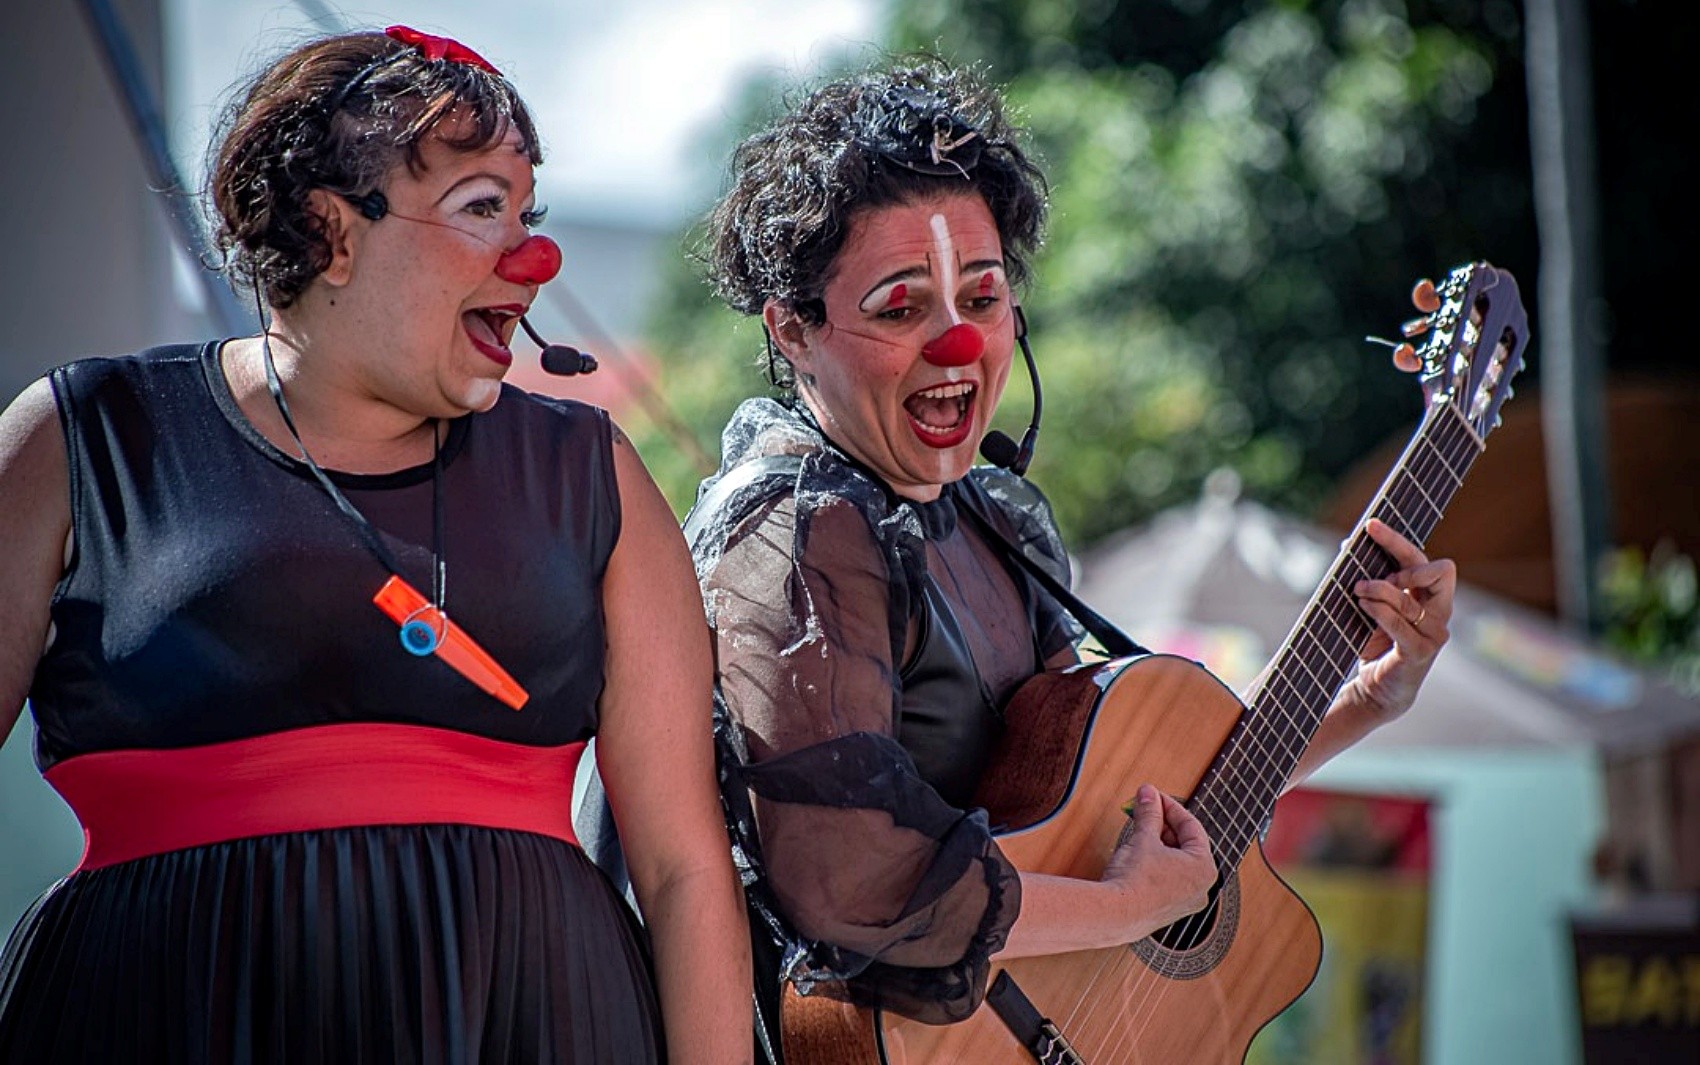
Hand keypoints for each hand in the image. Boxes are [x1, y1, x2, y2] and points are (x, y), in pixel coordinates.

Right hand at [1102, 784, 1215, 933]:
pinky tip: (1138, 853)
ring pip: (1176, 862)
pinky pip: (1167, 879)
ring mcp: (1185, 901)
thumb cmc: (1136, 880)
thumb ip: (1150, 813)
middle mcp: (1201, 887)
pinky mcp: (1168, 910)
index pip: (1191, 826)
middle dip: (1163, 824)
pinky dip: (1156, 862)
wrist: (1115, 914)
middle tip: (1144, 809)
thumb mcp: (1144, 838)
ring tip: (1138, 829)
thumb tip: (1148, 793)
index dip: (1170, 806)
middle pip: (1185, 844)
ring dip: (1158, 842)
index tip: (1153, 796)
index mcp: (1204, 867)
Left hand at [1350, 518, 1456, 723]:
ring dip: (1378, 589)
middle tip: (1373, 577)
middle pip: (1438, 571)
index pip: (1427, 560)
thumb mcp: (1371, 606)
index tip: (1371, 526)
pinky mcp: (1419, 651)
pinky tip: (1362, 604)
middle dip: (1403, 565)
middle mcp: (1440, 613)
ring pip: (1409, 597)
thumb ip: (1369, 578)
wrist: (1377, 690)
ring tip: (1357, 591)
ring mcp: (1434, 634)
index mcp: (1432, 598)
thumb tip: (1347, 545)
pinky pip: (1398, 622)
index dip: (1399, 541)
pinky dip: (1377, 609)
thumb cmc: (1375, 644)